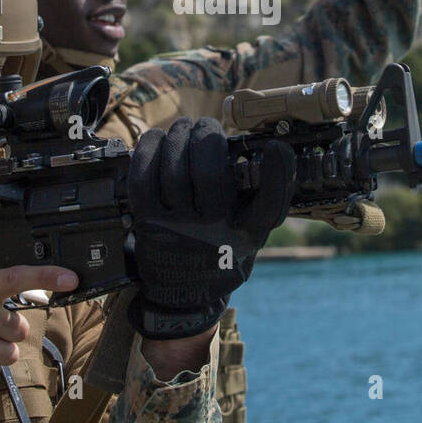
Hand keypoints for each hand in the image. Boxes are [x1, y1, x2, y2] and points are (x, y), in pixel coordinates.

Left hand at [127, 117, 294, 339]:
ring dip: (178, 137)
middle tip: (207, 124)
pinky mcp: (148, 223)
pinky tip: (156, 138)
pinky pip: (143, 179)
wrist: (184, 298)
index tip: (276, 148)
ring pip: (174, 171)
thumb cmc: (221, 257)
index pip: (269, 205)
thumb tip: (272, 152)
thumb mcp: (251, 238)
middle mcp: (211, 234)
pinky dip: (148, 151)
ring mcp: (176, 228)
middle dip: (207, 137)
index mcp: (244, 237)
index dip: (278, 173)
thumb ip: (263, 200)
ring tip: (183, 126)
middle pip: (209, 174)